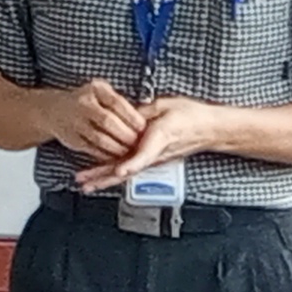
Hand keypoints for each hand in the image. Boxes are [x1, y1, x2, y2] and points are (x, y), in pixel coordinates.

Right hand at [50, 80, 148, 163]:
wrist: (55, 110)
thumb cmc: (87, 100)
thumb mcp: (101, 92)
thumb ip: (119, 101)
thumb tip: (146, 112)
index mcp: (95, 89)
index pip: (116, 103)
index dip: (132, 116)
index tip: (143, 127)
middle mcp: (83, 104)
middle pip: (108, 122)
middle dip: (126, 134)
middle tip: (139, 143)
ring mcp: (75, 122)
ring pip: (100, 139)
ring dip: (117, 147)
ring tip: (130, 152)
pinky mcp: (72, 139)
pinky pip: (92, 149)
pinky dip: (106, 154)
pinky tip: (116, 156)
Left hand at [74, 97, 222, 192]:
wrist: (207, 129)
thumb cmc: (190, 116)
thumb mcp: (166, 105)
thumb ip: (143, 111)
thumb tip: (123, 115)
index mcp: (160, 138)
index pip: (144, 155)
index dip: (131, 164)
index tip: (120, 172)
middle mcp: (154, 154)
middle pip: (127, 170)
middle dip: (104, 177)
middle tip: (84, 182)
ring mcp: (152, 160)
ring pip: (125, 173)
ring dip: (103, 179)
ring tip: (85, 185)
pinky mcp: (150, 160)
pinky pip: (129, 169)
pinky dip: (112, 175)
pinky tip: (99, 178)